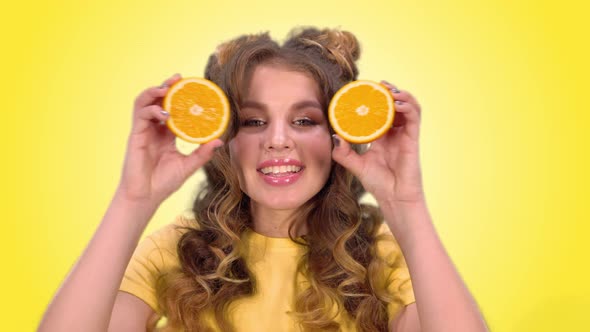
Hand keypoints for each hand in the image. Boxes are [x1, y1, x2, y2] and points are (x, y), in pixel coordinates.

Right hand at [117, 73, 223, 204]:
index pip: (173, 109)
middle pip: (157, 101)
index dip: (179, 97)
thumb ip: (202, 153)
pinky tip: (164, 112)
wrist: (146, 197)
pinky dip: (151, 108)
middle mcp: (154, 129)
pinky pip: (141, 115)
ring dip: (155, 91)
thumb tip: (220, 141)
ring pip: (145, 102)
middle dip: (166, 86)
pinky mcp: (136, 135)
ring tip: (167, 87)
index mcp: (166, 135)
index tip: (192, 88)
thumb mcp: (188, 165)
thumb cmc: (164, 183)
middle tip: (178, 78)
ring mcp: (144, 131)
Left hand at [331, 81, 423, 205]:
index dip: (375, 100)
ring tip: (389, 89)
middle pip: (395, 106)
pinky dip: (408, 106)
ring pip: (407, 107)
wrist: (394, 198)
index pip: (380, 113)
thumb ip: (344, 153)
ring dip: (400, 94)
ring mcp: (405, 135)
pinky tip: (397, 102)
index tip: (364, 90)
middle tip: (378, 85)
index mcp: (382, 137)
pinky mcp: (413, 139)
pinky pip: (414, 117)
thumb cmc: (378, 184)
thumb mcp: (356, 166)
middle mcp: (395, 133)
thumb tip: (334, 137)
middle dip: (388, 92)